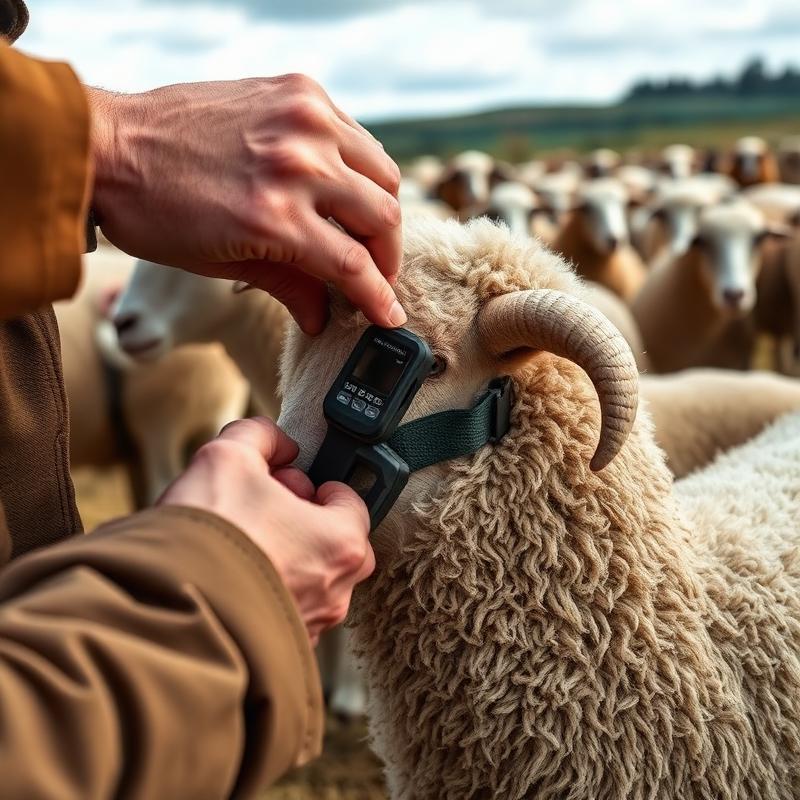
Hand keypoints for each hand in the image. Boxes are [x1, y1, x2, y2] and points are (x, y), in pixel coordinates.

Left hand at [87, 75, 405, 334]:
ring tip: (362, 232)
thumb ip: (287, 286)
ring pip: (381, 171)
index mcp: (273, 215)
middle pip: (382, 215)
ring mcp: (300, 118)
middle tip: (376, 274)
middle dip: (387, 256)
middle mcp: (296, 162)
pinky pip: (355, 135)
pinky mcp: (298, 90)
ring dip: (380, 209)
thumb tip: (324, 318)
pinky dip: (356, 166)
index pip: (352, 265)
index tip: (390, 314)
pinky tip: (338, 186)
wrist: (109, 146)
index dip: (378, 297)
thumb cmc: (156, 213)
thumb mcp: (222, 264)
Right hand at [158, 417, 374, 642]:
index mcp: (339, 543)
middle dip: (306, 521)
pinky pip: (285, 610)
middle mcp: (334, 591)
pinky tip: (233, 574)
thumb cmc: (208, 537)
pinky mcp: (279, 649)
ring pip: (312, 579)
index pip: (351, 502)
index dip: (318, 484)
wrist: (163, 609)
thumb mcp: (229, 456)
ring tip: (245, 539)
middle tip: (267, 507)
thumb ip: (259, 436)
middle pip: (336, 543)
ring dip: (287, 555)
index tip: (293, 481)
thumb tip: (275, 442)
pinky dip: (268, 589)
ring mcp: (309, 624)